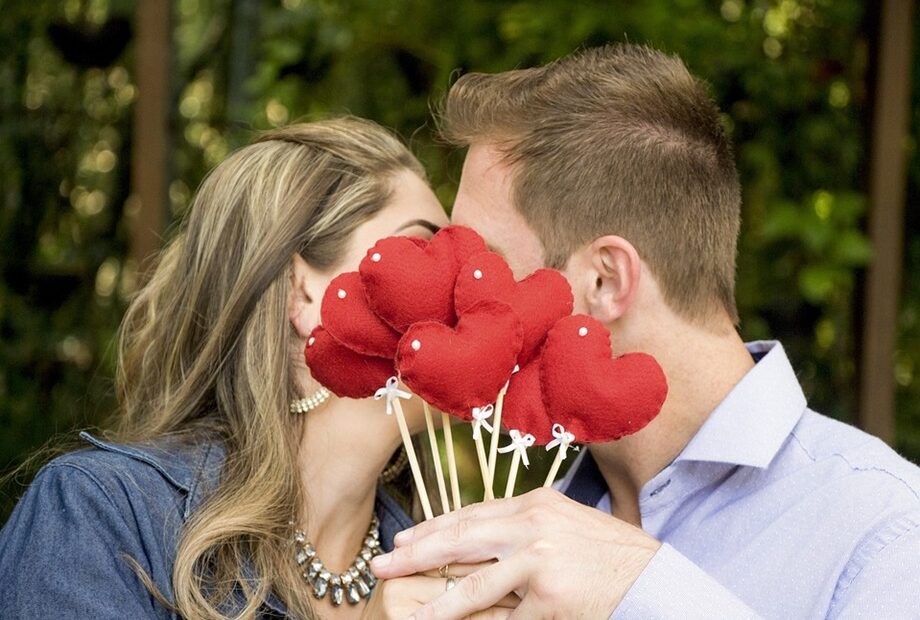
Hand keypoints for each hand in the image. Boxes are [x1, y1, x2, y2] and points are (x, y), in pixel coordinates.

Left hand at [370, 488, 660, 618]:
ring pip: (476, 585)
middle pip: (461, 539)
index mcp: (535, 504)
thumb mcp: (566, 526)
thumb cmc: (611, 555)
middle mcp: (533, 525)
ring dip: (440, 604)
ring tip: (414, 615)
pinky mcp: (549, 595)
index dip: (434, 528)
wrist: (656, 580)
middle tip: (384, 564)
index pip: (471, 514)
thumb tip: (481, 538)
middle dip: (418, 554)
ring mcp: (540, 559)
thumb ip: (525, 528)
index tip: (406, 538)